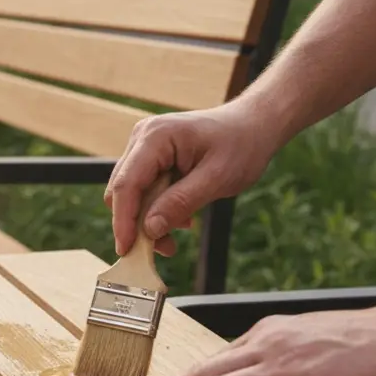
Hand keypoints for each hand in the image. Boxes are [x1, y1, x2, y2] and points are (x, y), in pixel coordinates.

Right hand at [104, 102, 282, 256]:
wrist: (253, 125)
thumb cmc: (241, 145)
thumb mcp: (216, 178)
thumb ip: (181, 202)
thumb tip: (149, 229)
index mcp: (155, 137)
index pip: (126, 184)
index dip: (123, 219)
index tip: (126, 250)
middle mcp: (142, 139)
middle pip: (122, 190)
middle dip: (136, 223)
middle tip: (163, 248)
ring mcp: (144, 147)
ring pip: (131, 193)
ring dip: (148, 219)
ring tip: (176, 236)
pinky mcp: (151, 158)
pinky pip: (144, 189)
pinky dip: (156, 209)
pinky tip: (180, 217)